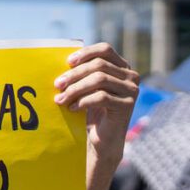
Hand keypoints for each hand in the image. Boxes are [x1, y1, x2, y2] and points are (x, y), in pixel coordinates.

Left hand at [53, 42, 138, 166]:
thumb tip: (64, 62)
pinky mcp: (127, 105)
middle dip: (75, 74)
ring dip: (75, 89)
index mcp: (122, 67)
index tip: (67, 62)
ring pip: (99, 80)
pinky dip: (83, 101)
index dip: (86, 53)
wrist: (102, 140)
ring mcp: (131, 90)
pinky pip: (101, 97)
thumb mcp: (88, 88)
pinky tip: (72, 109)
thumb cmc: (92, 111)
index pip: (105, 50)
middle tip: (57, 85)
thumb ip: (83, 73)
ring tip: (60, 99)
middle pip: (99, 65)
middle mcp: (131, 76)